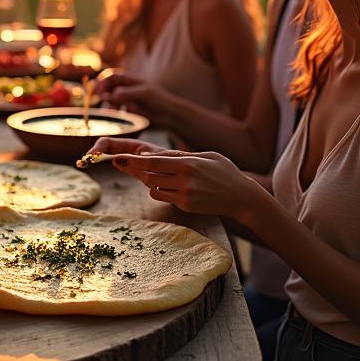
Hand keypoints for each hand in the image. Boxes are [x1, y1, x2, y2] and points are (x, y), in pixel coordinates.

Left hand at [92, 137, 262, 222]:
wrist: (243, 198)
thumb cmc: (224, 171)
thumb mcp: (206, 155)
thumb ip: (179, 154)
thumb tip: (151, 155)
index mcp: (188, 164)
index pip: (153, 162)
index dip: (133, 161)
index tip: (117, 158)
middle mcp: (184, 182)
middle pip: (149, 175)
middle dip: (137, 169)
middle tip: (124, 163)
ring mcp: (185, 196)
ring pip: (153, 188)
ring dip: (152, 180)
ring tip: (163, 174)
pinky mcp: (186, 207)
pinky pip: (164, 197)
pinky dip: (162, 190)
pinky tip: (173, 184)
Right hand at [95, 69, 167, 119]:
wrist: (169, 116)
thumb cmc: (159, 100)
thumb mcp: (144, 94)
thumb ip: (125, 93)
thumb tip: (105, 95)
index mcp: (128, 79)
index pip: (110, 76)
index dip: (102, 82)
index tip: (98, 92)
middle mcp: (124, 87)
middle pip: (106, 87)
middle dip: (103, 94)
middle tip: (101, 102)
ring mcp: (124, 99)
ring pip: (109, 99)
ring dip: (109, 104)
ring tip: (115, 110)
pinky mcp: (126, 110)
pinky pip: (115, 109)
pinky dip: (115, 112)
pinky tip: (121, 114)